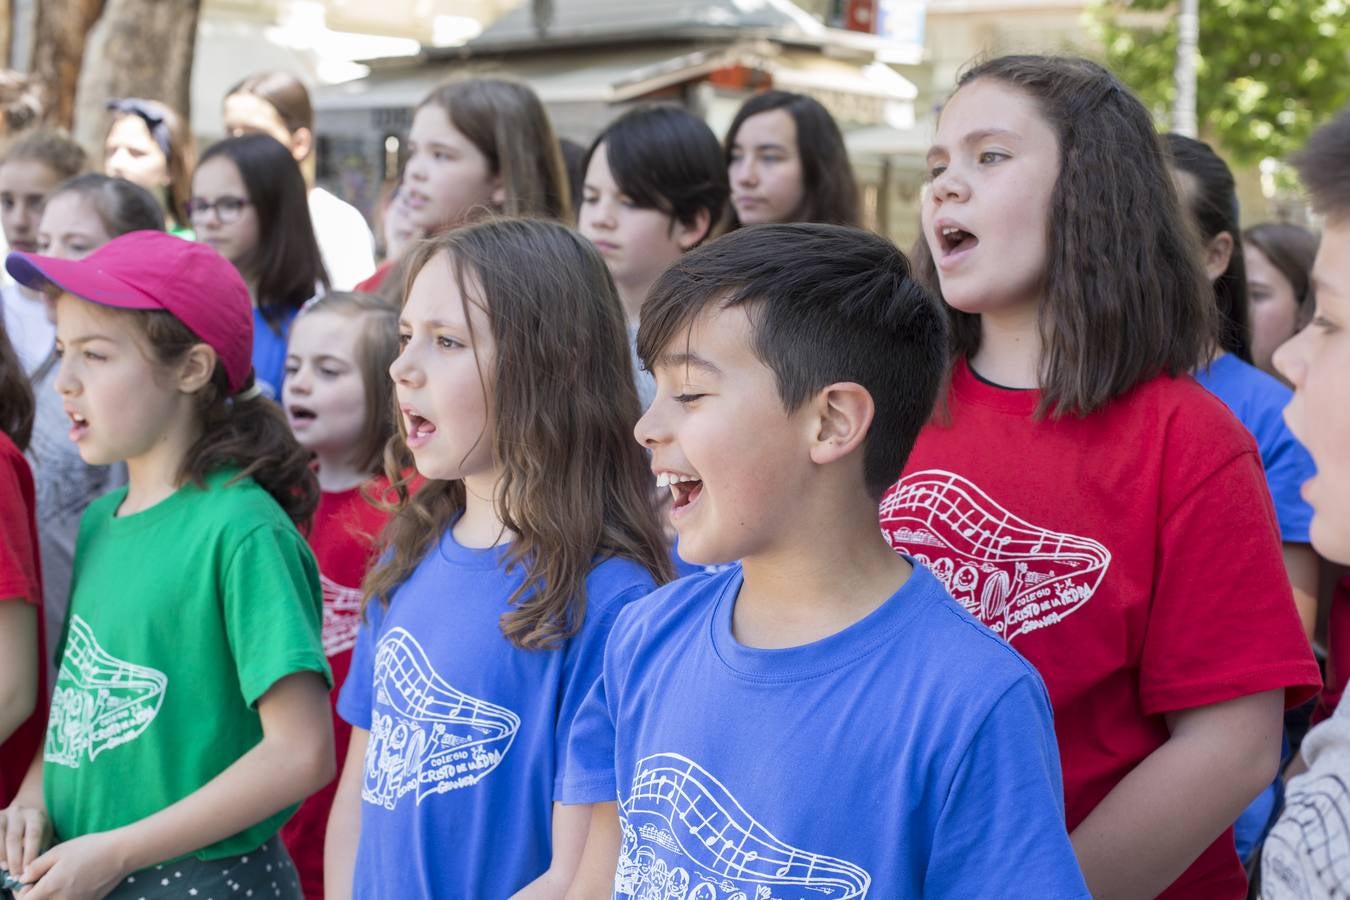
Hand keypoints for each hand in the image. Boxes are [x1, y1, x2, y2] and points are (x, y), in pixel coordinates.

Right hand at [0, 802, 49, 883]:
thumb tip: (37, 870)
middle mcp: (18, 813)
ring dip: (2, 855)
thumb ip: (41, 849)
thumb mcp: (43, 835)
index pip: (33, 835)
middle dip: (14, 859)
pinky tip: (0, 862)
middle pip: (14, 838)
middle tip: (16, 875)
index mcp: (35, 816)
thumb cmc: (36, 831)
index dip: (30, 854)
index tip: (28, 870)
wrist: (23, 815)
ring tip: (5, 868)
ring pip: (0, 837)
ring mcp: (3, 816)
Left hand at [16, 832, 130, 899]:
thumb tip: (24, 877)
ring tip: (61, 879)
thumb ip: (36, 866)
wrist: (120, 854)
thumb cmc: (90, 848)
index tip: (29, 880)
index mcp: (50, 887)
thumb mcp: (58, 851)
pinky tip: (75, 881)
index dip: (22, 891)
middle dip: (36, 894)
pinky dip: (66, 895)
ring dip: (51, 895)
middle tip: (43, 879)